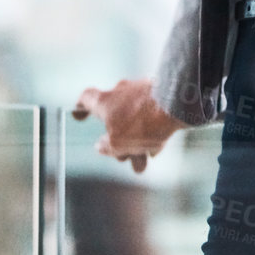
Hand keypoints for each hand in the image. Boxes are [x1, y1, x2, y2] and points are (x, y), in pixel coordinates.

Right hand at [71, 78, 187, 173]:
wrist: (176, 103)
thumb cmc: (142, 123)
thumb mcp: (117, 143)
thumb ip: (106, 146)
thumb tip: (101, 146)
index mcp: (106, 100)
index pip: (86, 98)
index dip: (80, 108)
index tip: (78, 115)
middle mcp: (121, 92)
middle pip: (113, 118)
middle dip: (119, 142)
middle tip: (125, 158)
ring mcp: (140, 92)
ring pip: (133, 121)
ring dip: (136, 143)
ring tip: (143, 163)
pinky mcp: (158, 94)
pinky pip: (149, 116)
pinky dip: (150, 132)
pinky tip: (158, 147)